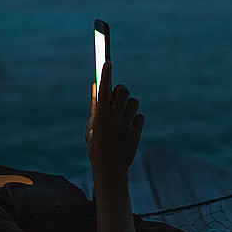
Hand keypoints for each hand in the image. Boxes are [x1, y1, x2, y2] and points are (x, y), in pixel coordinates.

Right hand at [85, 61, 143, 182]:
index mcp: (100, 116)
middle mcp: (115, 119)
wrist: (109, 169)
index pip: (104, 89)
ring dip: (127, 105)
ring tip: (121, 116)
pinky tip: (127, 127)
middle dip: (121, 90)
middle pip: (124, 92)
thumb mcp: (91, 126)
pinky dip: (134, 118)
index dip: (106, 74)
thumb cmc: (96, 146)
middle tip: (116, 96)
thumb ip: (95, 105)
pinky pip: (139, 116)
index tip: (107, 62)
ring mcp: (127, 126)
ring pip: (133, 103)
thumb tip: (95, 85)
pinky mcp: (137, 132)